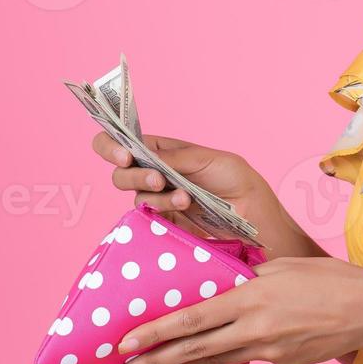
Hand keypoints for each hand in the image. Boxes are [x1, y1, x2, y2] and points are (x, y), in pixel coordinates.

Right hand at [93, 131, 269, 238]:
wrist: (251, 210)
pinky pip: (150, 217)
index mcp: (160, 150)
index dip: (111, 146)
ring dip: (158, 195)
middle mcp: (153, 172)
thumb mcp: (206, 158)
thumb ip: (174, 158)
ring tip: (185, 196)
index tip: (124, 155)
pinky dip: (165, 209)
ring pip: (136, 197)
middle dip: (133, 176)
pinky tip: (185, 204)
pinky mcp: (164, 221)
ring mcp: (158, 198)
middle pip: (120, 174)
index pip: (121, 142)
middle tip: (158, 179)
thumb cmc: (233, 176)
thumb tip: (146, 156)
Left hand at [112, 257, 362, 363]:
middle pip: (194, 350)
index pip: (192, 318)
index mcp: (251, 298)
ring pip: (214, 359)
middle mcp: (254, 329)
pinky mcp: (281, 362)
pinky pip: (243, 358)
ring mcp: (268, 351)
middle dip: (154, 362)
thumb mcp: (281, 266)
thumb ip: (247, 279)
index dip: (156, 332)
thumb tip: (223, 288)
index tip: (127, 341)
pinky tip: (205, 359)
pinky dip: (220, 358)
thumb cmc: (329, 278)